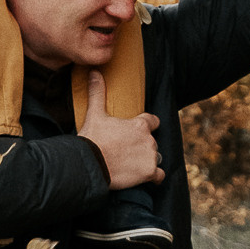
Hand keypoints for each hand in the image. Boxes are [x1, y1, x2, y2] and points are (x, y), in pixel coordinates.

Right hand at [83, 64, 163, 189]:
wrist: (89, 164)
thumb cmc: (92, 138)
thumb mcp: (94, 114)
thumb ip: (97, 92)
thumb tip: (94, 71)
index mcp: (140, 124)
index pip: (152, 121)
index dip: (145, 126)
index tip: (135, 131)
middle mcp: (149, 139)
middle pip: (151, 141)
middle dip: (142, 145)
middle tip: (126, 150)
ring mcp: (151, 156)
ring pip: (155, 156)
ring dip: (147, 159)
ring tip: (131, 163)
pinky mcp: (150, 172)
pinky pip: (160, 175)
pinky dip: (155, 176)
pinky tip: (145, 176)